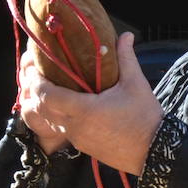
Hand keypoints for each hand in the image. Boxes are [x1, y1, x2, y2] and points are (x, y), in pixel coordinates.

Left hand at [23, 32, 162, 174]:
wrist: (153, 151)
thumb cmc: (145, 117)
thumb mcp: (136, 84)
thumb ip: (126, 58)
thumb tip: (126, 35)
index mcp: (84, 110)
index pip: (46, 95)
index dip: (36, 81)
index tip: (34, 67)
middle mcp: (75, 127)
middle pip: (40, 109)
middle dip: (34, 92)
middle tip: (36, 74)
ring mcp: (77, 139)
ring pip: (48, 122)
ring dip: (43, 106)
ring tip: (46, 89)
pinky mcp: (82, 147)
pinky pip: (60, 130)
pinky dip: (55, 118)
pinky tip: (63, 106)